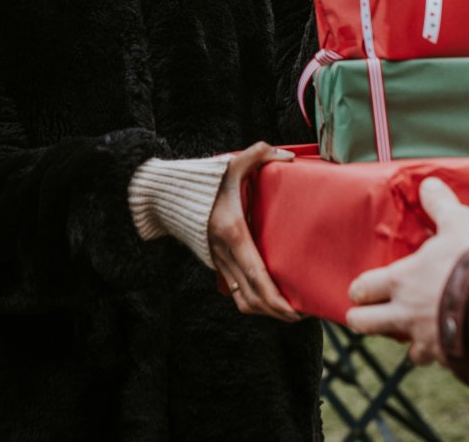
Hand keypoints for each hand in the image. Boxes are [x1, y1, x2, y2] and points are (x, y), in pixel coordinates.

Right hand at [210, 142, 300, 322]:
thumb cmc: (203, 181)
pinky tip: (269, 300)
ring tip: (288, 311)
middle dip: (276, 312)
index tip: (294, 310)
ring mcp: (217, 262)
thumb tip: (288, 157)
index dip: (275, 297)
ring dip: (264, 311)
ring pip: (242, 300)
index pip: (255, 274)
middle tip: (300, 315)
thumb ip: (259, 153)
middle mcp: (224, 253)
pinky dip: (253, 301)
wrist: (167, 195)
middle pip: (251, 296)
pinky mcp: (215, 264)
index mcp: (232, 232)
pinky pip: (235, 291)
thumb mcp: (231, 164)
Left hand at [345, 178, 468, 364]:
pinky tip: (455, 345)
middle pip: (365, 325)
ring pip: (408, 350)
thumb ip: (440, 205)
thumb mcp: (459, 224)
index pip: (362, 289)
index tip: (361, 289)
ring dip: (411, 341)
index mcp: (401, 282)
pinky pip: (442, 361)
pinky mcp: (453, 361)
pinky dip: (445, 355)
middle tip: (371, 314)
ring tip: (422, 331)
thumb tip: (429, 182)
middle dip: (364, 320)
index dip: (359, 289)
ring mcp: (429, 342)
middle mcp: (406, 315)